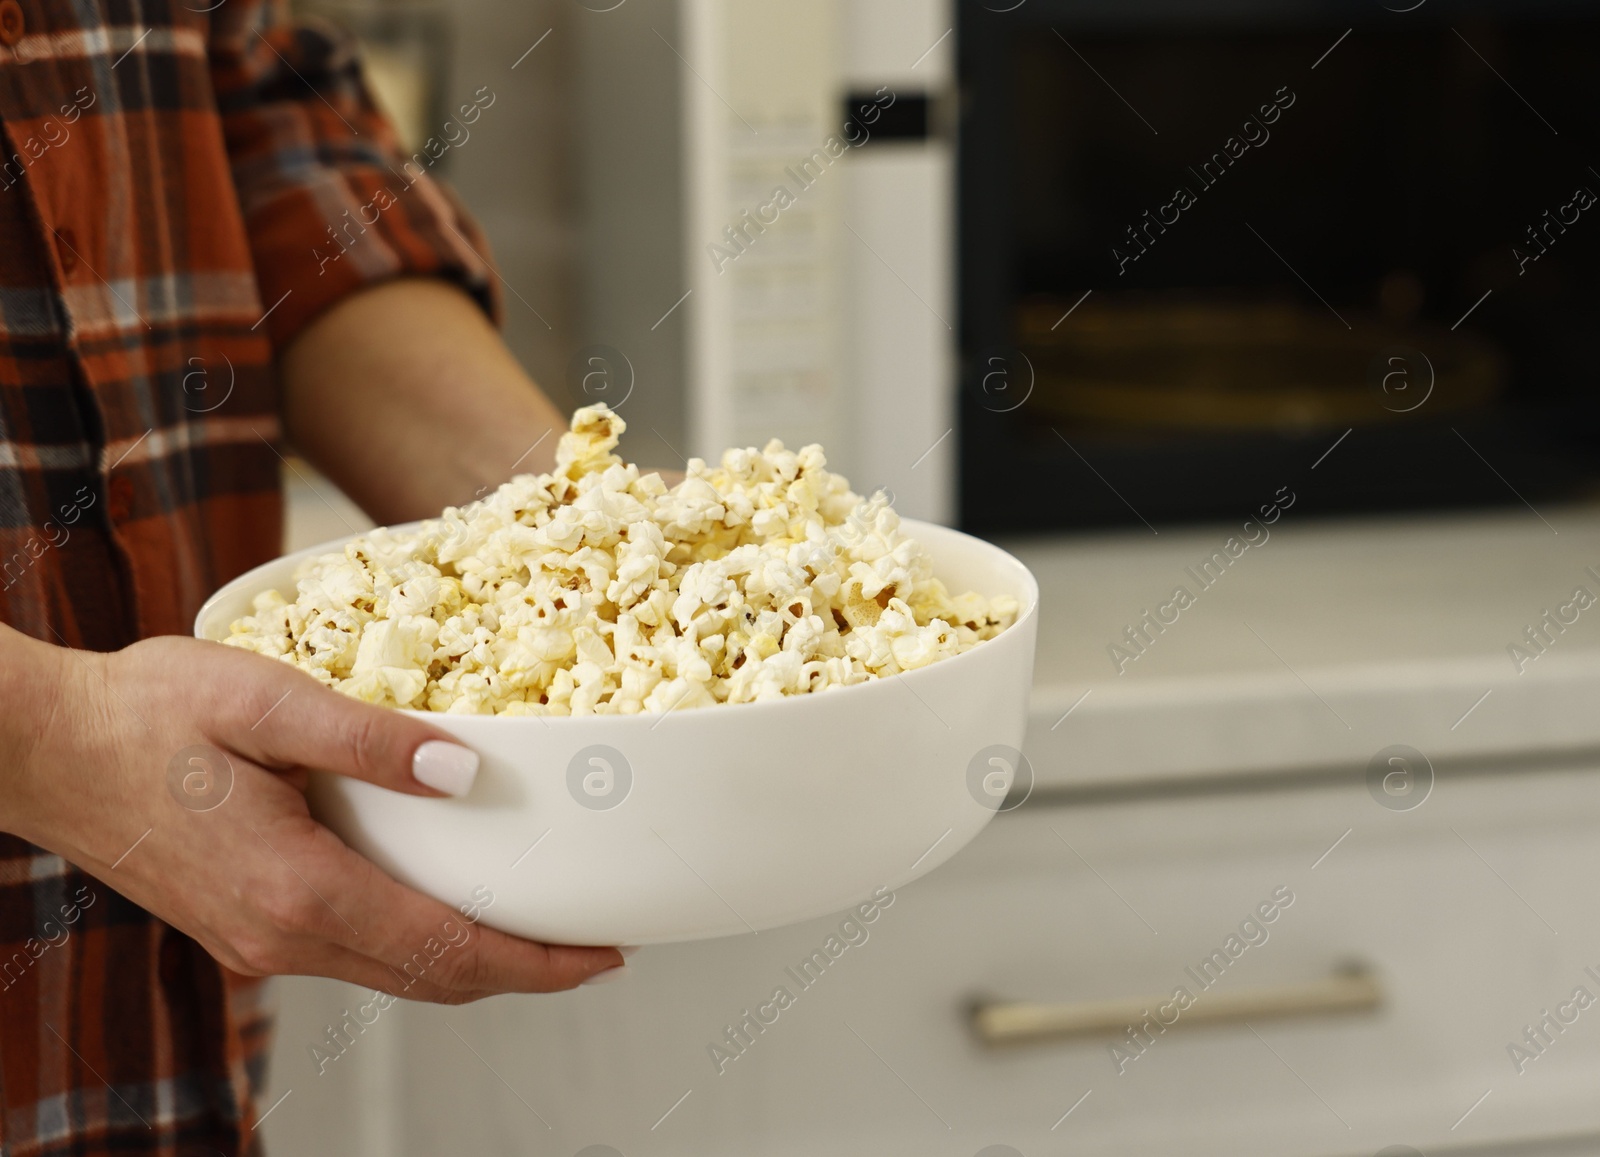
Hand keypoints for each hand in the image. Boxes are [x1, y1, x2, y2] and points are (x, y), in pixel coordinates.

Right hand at [1, 629, 622, 1002]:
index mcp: (299, 889)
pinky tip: (446, 910)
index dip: (537, 961)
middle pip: (432, 979)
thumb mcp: (265, 701)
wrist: (39, 749)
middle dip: (524, 971)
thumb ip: (370, 740)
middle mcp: (281, 936)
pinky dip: (419, 945)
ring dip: (473, 961)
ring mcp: (257, 941)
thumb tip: (468, 774)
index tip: (604, 954)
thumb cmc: (141, 712)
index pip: (448, 951)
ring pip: (395, 974)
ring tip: (540, 930)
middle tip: (596, 947)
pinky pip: (355, 953)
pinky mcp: (243, 926)